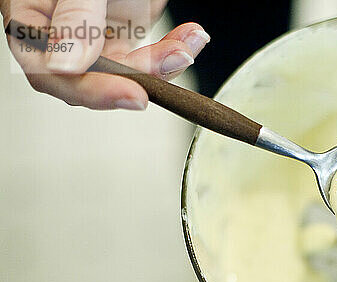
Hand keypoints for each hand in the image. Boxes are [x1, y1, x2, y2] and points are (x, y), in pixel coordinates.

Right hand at [1, 0, 209, 109]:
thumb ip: (75, 17)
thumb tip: (65, 65)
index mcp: (31, 17)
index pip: (50, 74)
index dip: (91, 91)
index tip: (130, 94)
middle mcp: (62, 32)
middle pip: (94, 80)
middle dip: (138, 77)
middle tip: (169, 64)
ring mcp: (96, 34)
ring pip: (129, 74)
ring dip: (164, 64)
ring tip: (188, 43)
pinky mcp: (127, 32)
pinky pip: (151, 56)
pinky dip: (174, 49)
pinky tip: (191, 36)